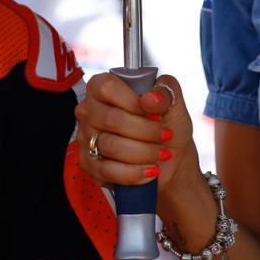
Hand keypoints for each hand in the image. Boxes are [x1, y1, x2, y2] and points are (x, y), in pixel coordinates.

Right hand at [75, 73, 198, 193]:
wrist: (170, 154)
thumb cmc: (167, 122)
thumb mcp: (173, 101)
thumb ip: (165, 91)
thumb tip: (149, 99)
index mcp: (104, 87)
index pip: (106, 87)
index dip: (132, 101)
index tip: (155, 113)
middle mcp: (89, 110)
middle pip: (111, 119)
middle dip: (146, 130)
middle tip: (166, 135)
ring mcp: (86, 138)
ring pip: (110, 146)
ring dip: (143, 152)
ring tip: (162, 153)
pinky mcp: (89, 164)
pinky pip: (107, 171)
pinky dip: (134, 172)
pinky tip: (150, 170)